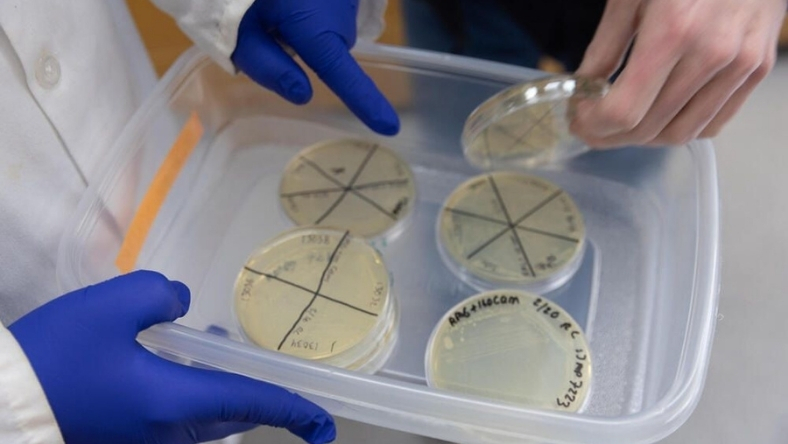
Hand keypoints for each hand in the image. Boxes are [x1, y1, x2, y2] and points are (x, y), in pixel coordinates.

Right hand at [9, 271, 334, 443]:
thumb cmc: (53, 357)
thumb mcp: (112, 304)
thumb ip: (163, 295)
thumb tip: (183, 307)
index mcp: (174, 403)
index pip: (252, 404)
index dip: (294, 412)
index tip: (324, 425)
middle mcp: (167, 435)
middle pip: (231, 415)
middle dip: (258, 395)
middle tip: (276, 376)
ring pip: (203, 420)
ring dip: (220, 388)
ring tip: (213, 348)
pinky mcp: (125, 441)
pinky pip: (175, 423)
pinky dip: (189, 396)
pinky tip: (176, 362)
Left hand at [231, 0, 399, 135]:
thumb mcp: (240, 31)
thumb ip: (267, 67)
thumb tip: (302, 94)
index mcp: (313, 28)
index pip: (344, 76)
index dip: (366, 103)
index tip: (389, 127)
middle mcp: (338, 13)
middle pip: (328, 50)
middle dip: (301, 46)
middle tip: (263, 22)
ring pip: (327, 28)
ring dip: (302, 23)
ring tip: (272, 2)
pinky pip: (329, 9)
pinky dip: (309, 8)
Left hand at [571, 0, 785, 147]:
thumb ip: (605, 46)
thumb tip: (583, 89)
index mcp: (673, 30)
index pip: (623, 111)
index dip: (591, 124)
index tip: (577, 116)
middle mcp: (712, 53)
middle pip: (648, 129)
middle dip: (608, 135)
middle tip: (589, 123)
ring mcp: (741, 64)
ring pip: (681, 133)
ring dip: (642, 138)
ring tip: (621, 121)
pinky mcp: (759, 68)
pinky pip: (713, 122)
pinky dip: (680, 127)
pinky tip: (659, 112)